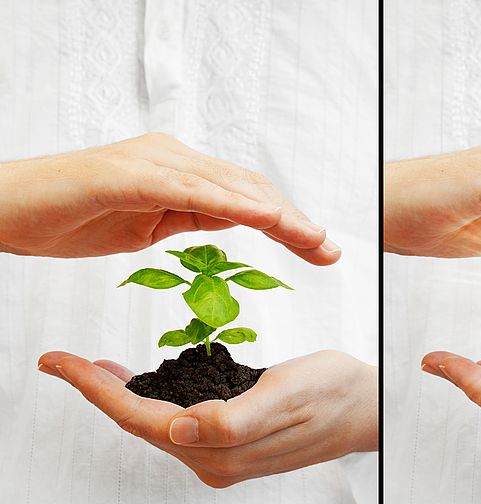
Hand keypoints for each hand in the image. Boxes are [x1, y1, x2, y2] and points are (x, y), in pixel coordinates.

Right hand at [0, 133, 339, 263]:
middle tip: (329, 249)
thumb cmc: (70, 217)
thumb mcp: (146, 225)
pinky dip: (233, 204)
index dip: (286, 221)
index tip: (318, 248)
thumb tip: (231, 218)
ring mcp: (152, 162)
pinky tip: (265, 219)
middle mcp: (172, 158)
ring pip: (229, 186)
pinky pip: (191, 190)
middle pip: (248, 189)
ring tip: (312, 238)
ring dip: (276, 214)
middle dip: (294, 220)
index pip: (244, 196)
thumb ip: (188, 216)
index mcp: (178, 172)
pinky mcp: (129, 174)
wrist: (4, 210)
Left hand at [37, 350, 376, 487]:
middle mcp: (215, 460)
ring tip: (94, 367)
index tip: (63, 363)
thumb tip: (178, 428)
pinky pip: (177, 422)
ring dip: (122, 396)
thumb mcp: (288, 393)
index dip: (98, 391)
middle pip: (140, 425)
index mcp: (221, 449)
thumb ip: (234, 417)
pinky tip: (147, 379)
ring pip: (155, 424)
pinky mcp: (232, 443)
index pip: (141, 419)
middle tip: (65, 360)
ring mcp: (222, 455)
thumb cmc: (333, 393)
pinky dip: (152, 398)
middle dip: (99, 392)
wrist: (365, 406)